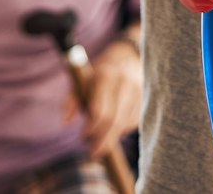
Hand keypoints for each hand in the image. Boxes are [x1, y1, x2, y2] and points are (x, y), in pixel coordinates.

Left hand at [67, 36, 142, 157]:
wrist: (126, 60)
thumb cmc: (98, 77)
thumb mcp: (81, 83)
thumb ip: (71, 101)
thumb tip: (65, 122)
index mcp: (106, 76)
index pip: (100, 111)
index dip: (91, 129)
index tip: (83, 137)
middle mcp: (125, 82)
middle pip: (115, 122)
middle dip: (102, 141)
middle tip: (92, 152)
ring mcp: (139, 92)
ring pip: (125, 125)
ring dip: (111, 138)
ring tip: (100, 142)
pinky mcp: (147, 101)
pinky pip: (133, 124)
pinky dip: (122, 131)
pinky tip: (114, 127)